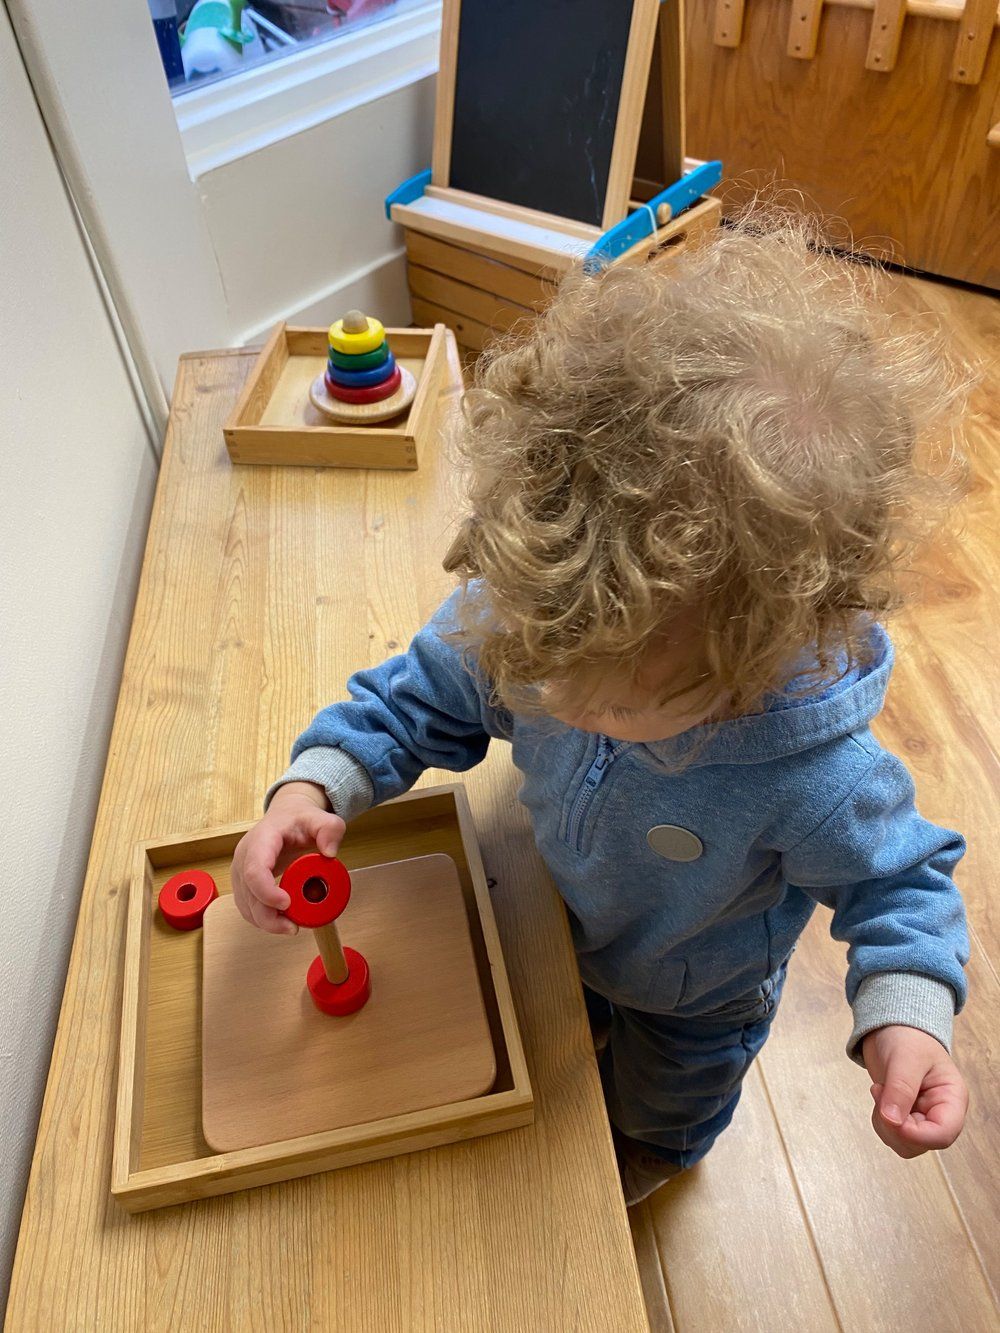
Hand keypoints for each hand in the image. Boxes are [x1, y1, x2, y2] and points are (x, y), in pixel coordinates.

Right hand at [231, 782, 344, 934]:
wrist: (287, 818)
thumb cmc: (301, 820)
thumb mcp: (323, 819)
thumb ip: (331, 830)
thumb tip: (330, 853)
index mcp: (262, 838)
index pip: (255, 869)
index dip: (267, 891)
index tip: (288, 903)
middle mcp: (245, 856)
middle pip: (248, 893)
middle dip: (268, 916)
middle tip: (294, 928)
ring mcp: (240, 871)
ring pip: (246, 905)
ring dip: (266, 922)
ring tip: (292, 927)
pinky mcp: (243, 884)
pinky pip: (248, 908)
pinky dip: (263, 920)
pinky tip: (282, 923)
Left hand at [862, 1025, 967, 1157]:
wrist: (892, 1029)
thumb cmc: (908, 1037)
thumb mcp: (905, 1058)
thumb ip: (900, 1088)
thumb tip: (892, 1120)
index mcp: (952, 1098)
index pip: (943, 1134)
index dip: (916, 1134)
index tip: (891, 1118)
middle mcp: (940, 1113)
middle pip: (921, 1143)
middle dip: (894, 1126)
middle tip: (880, 1093)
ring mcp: (923, 1117)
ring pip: (905, 1144)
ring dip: (885, 1124)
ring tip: (880, 1091)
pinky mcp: (906, 1118)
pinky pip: (892, 1134)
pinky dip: (881, 1121)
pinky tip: (880, 1096)